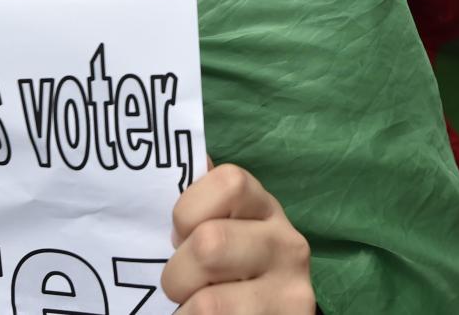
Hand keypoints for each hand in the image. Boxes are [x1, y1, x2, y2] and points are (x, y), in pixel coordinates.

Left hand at [162, 163, 314, 313]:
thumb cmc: (229, 272)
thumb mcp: (220, 228)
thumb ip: (200, 201)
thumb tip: (167, 159)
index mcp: (264, 207)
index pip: (228, 182)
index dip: (188, 210)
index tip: (181, 235)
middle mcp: (287, 242)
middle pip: (210, 244)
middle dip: (177, 273)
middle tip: (183, 285)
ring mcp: (291, 290)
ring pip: (209, 303)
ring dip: (186, 311)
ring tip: (195, 309)